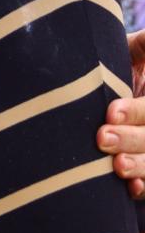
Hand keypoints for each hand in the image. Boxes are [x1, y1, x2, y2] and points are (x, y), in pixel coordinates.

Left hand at [99, 30, 144, 198]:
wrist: (93, 90)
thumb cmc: (111, 65)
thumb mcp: (131, 52)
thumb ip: (144, 45)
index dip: (136, 112)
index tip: (109, 111)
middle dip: (131, 138)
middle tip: (102, 138)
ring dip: (140, 165)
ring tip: (116, 165)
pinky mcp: (144, 169)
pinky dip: (141, 186)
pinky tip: (130, 187)